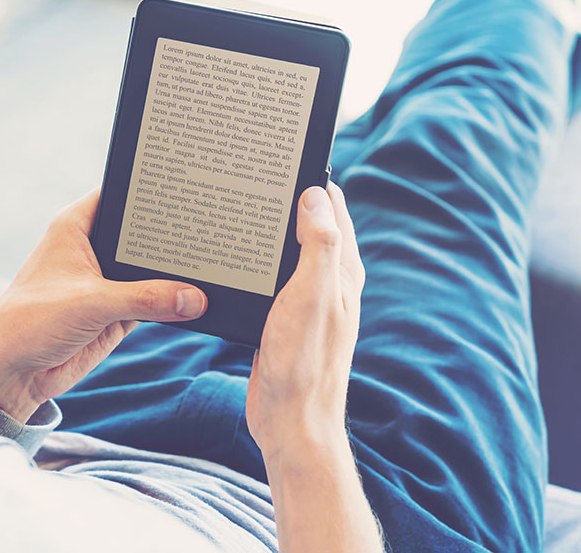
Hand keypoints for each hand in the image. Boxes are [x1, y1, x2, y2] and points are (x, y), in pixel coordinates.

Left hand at [0, 188, 206, 421]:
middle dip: (176, 236)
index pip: (124, 195)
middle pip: (145, 233)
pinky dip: (174, 303)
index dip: (154, 191)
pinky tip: (201, 299)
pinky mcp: (119, 311)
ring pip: (153, 269)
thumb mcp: (91, 303)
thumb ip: (146, 298)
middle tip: (214, 230)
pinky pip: (156, 301)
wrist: (12, 374)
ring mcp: (109, 280)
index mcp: (77, 225)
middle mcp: (95, 247)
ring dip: (177, 274)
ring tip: (216, 266)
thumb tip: (194, 298)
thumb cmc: (30, 323)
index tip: (192, 189)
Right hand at [246, 182, 364, 461]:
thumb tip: (317, 195)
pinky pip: (274, 277)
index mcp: (344, 272)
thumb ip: (320, 246)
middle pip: (312, 225)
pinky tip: (236, 259)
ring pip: (290, 251)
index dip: (313, 181)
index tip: (284, 159)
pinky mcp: (284, 318)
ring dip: (272, 231)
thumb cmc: (304, 363)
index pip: (334, 208)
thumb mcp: (311, 297)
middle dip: (290, 199)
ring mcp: (306, 300)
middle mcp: (330, 282)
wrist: (291, 421)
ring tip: (242, 207)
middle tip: (254, 176)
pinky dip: (260, 261)